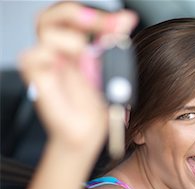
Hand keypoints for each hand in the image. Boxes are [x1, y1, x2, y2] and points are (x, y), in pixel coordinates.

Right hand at [19, 2, 136, 150]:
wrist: (88, 132)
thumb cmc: (96, 104)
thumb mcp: (110, 68)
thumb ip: (114, 41)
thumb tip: (126, 18)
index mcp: (73, 45)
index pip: (74, 16)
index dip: (94, 14)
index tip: (120, 21)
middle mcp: (57, 51)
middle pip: (53, 16)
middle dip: (76, 13)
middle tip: (97, 21)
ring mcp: (46, 63)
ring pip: (45, 32)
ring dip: (71, 39)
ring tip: (88, 55)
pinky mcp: (37, 79)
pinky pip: (32, 57)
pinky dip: (52, 57)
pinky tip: (72, 68)